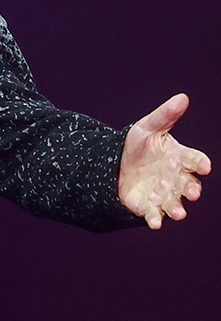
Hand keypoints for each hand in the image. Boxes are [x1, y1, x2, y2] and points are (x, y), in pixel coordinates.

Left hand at [118, 94, 211, 228]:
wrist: (117, 164)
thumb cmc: (139, 145)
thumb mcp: (148, 128)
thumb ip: (165, 116)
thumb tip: (182, 97)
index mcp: (179, 158)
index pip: (194, 160)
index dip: (200, 163)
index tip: (203, 166)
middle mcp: (176, 178)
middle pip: (189, 185)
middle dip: (191, 189)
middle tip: (192, 192)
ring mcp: (164, 194)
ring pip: (175, 204)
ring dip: (177, 209)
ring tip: (178, 213)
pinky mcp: (149, 207)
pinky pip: (155, 215)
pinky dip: (155, 220)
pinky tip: (154, 223)